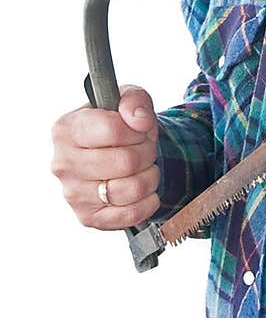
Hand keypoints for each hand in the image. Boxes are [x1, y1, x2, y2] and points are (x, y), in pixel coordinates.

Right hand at [50, 86, 160, 229]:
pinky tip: (143, 189)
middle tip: (145, 149)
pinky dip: (148, 201)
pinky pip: (131, 214)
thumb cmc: (117, 125)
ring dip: (150, 176)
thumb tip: (139, 120)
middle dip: (147, 153)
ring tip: (144, 168)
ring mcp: (73, 194)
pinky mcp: (88, 217)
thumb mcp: (125, 99)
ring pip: (132, 189)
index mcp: (65, 130)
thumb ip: (134, 99)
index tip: (138, 130)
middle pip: (126, 162)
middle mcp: (63, 163)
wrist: (113, 154)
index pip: (112, 130)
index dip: (137, 130)